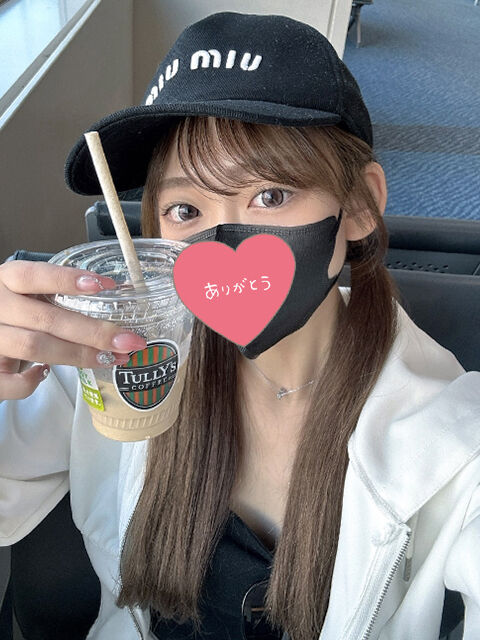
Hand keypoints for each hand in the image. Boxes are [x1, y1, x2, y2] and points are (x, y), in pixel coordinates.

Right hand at [0, 260, 146, 399]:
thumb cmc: (8, 315)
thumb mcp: (25, 296)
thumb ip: (56, 297)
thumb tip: (114, 299)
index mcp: (5, 282)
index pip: (35, 276)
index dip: (69, 280)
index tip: (106, 286)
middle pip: (47, 318)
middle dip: (94, 331)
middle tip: (128, 340)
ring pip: (35, 346)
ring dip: (78, 355)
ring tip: (109, 358)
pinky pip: (8, 381)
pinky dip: (30, 381)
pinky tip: (46, 373)